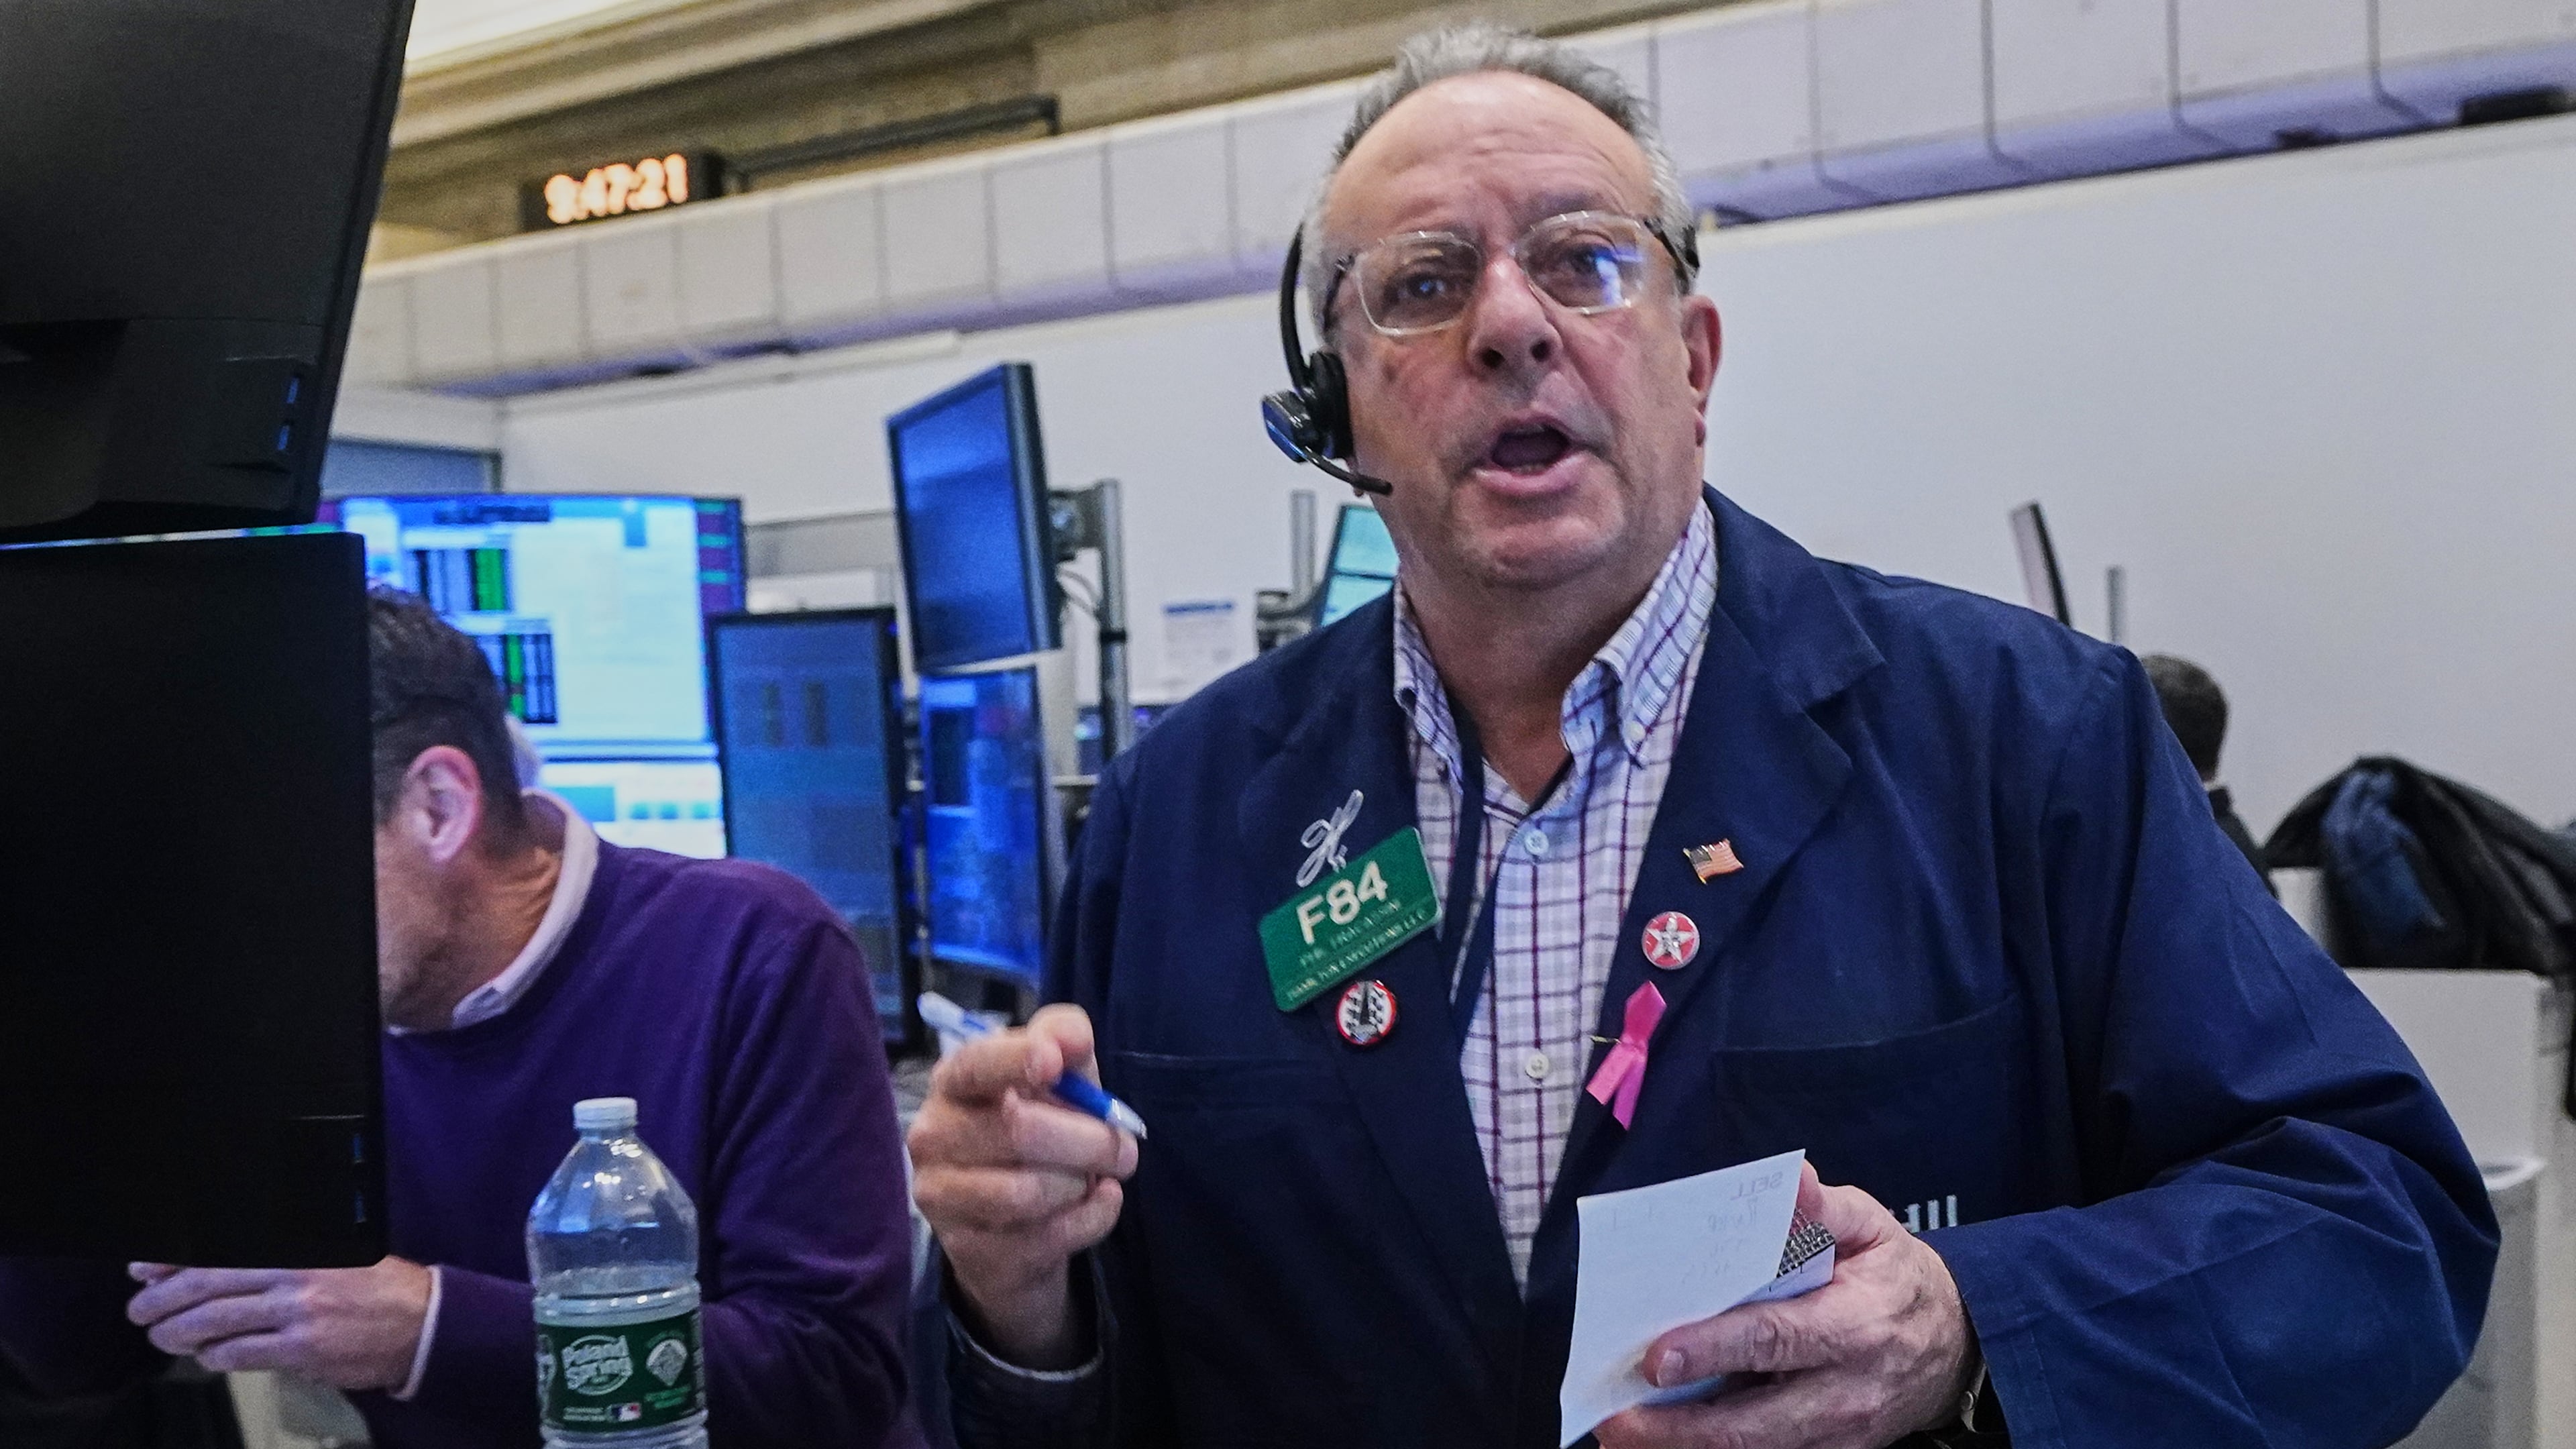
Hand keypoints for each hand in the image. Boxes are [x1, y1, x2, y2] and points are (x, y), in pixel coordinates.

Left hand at [123, 1257, 432, 1391]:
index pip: (219, 1249)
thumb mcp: (329, 1251)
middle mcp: (294, 1272)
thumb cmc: (374, 1286)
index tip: (143, 1269)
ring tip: (163, 1338)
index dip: (173, 1260)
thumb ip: (277, 1257)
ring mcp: (298, 1311)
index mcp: (298, 1243)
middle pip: (206, 1283)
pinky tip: (209, 1356)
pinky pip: (240, 1354)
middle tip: (140, 1311)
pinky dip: (215, 1357)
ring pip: (214, 1322)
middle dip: (161, 1300)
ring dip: (177, 1333)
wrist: (420, 1321)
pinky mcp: (303, 1348)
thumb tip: (211, 1268)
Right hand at [907, 1004, 1136, 1368]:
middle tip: (1125, 1149)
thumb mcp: (1057, 1081)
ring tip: (1096, 1178)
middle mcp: (932, 1135)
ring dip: (1082, 1183)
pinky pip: (1047, 1236)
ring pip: (1028, 1192)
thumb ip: (1063, 1042)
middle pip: (1018, 1132)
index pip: (975, 1065)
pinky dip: (1091, 1218)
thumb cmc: (1040, 1133)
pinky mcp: (966, 1250)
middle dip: (1091, 1140)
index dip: (1014, 1060)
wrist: (1016, 1228)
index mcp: (954, 1082)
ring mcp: (940, 1196)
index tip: (1053, 1063)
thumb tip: (1074, 1038)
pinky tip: (1097, 1204)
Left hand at [1595, 1164, 1977, 1448]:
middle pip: (1754, 1423)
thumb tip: (1792, 1180)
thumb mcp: (1872, 1229)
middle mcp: (1845, 1391)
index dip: (1714, 1350)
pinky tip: (1666, 1444)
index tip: (1655, 1358)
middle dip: (1679, 1426)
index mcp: (1855, 1325)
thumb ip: (1825, 1209)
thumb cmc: (1893, 1277)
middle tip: (1615, 1418)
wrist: (1954, 1347)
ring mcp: (1837, 1435)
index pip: (1776, 1341)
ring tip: (1622, 1436)